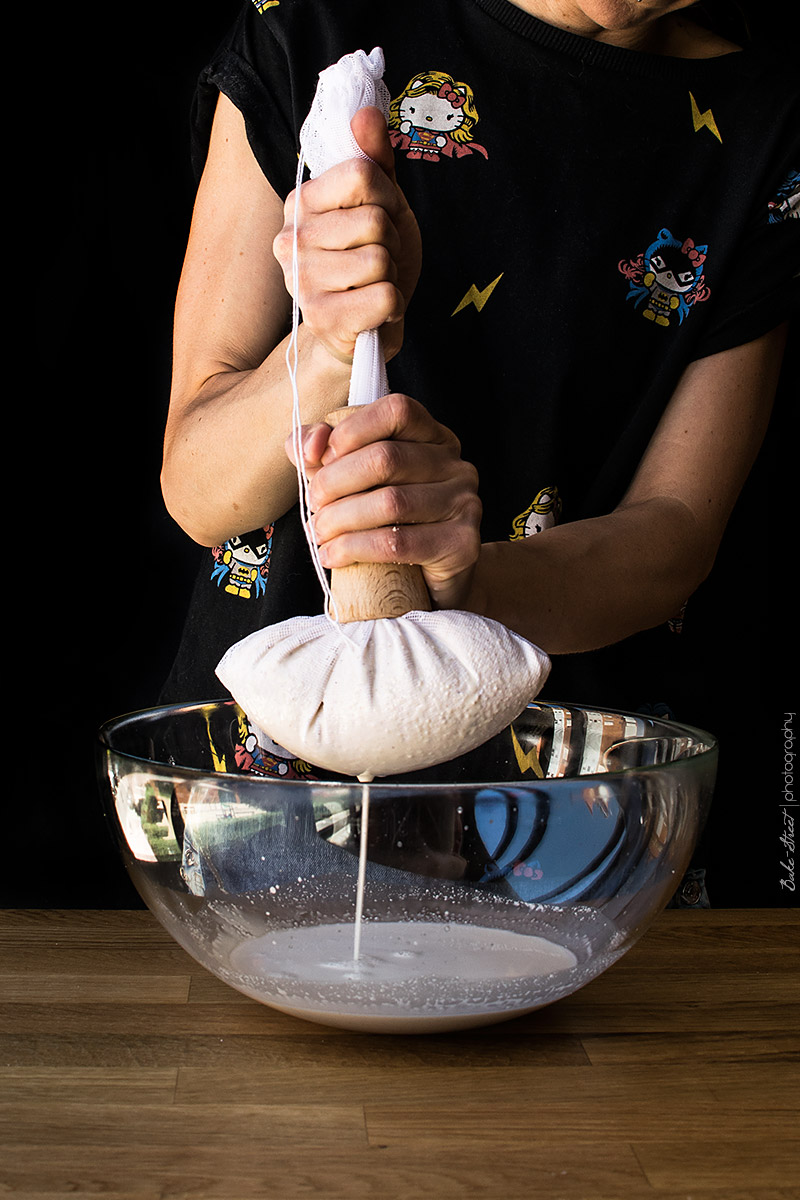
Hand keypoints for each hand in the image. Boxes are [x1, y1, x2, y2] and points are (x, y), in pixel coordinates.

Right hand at [273, 107, 421, 364]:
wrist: (367, 324)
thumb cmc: (372, 259)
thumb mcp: (382, 202)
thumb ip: (374, 158)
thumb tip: (366, 113)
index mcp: (300, 203)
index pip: (361, 173)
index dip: (388, 197)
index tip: (382, 218)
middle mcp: (290, 240)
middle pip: (374, 219)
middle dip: (392, 240)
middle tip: (379, 257)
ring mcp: (301, 282)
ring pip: (379, 260)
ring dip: (391, 274)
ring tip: (374, 283)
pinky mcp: (321, 320)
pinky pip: (383, 297)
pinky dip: (392, 305)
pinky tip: (376, 310)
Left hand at [286, 394, 481, 610]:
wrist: (430, 582)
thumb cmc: (385, 524)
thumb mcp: (349, 480)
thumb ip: (320, 450)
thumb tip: (309, 444)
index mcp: (432, 437)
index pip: (397, 411)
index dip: (352, 429)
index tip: (321, 458)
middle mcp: (455, 465)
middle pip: (386, 458)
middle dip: (335, 483)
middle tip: (313, 506)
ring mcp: (465, 503)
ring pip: (390, 502)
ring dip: (340, 520)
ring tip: (319, 534)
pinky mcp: (461, 544)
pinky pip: (398, 543)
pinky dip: (354, 549)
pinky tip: (333, 555)